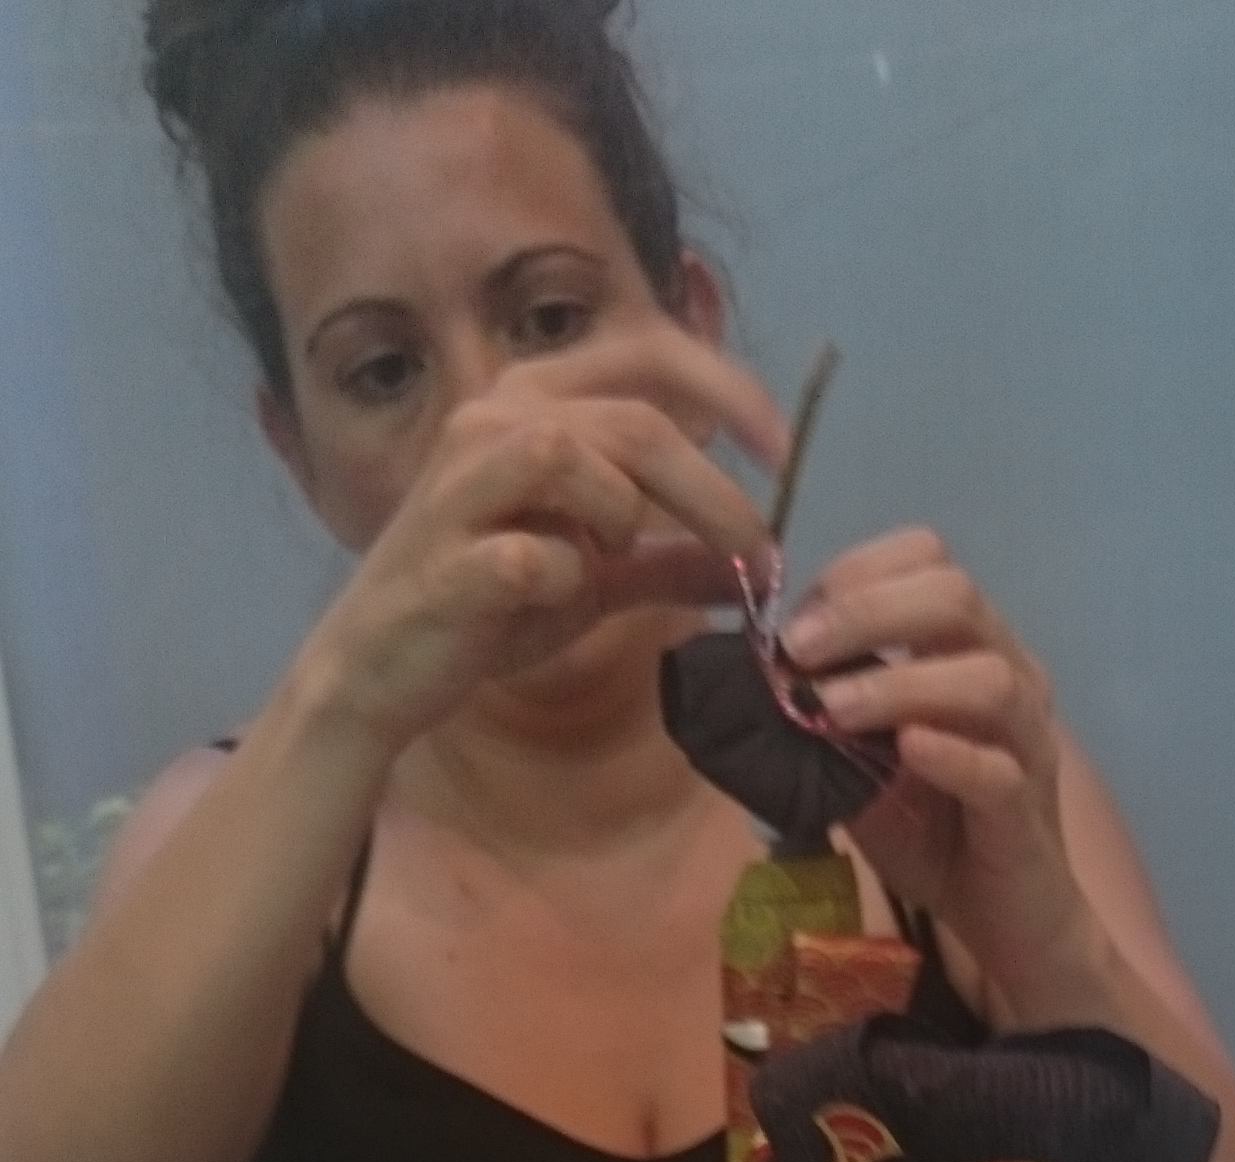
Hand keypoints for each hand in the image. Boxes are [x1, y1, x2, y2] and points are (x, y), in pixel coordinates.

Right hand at [307, 322, 789, 752]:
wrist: (385, 669)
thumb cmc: (492, 609)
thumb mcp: (598, 581)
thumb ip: (671, 563)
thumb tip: (760, 564)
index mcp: (534, 404)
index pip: (645, 353)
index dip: (726, 388)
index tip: (782, 452)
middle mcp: (493, 419)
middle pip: (633, 422)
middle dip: (711, 495)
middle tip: (759, 555)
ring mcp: (463, 483)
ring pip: (576, 458)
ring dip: (622, 519)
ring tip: (606, 564)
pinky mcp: (449, 555)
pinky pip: (537, 555)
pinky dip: (565, 581)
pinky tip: (550, 600)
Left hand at [782, 533, 1110, 1021]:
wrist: (1005, 922)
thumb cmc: (936, 835)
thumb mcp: (863, 764)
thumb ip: (828, 716)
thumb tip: (753, 676)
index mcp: (973, 649)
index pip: (930, 562)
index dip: (859, 573)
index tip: (796, 620)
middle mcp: (1011, 676)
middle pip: (957, 597)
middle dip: (868, 610)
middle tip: (798, 649)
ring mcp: (1027, 742)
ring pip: (987, 679)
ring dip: (901, 683)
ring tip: (832, 709)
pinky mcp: (1026, 811)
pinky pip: (998, 772)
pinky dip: (950, 755)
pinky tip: (904, 751)